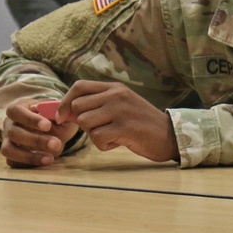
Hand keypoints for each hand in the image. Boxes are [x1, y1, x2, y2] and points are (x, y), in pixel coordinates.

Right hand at [1, 99, 80, 167]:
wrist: (54, 126)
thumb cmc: (54, 115)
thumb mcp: (59, 110)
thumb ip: (59, 111)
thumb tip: (59, 116)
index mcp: (19, 108)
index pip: (16, 111)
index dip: (30, 119)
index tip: (48, 126)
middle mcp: (9, 124)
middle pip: (13, 132)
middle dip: (35, 140)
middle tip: (56, 144)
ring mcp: (8, 140)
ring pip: (8, 149)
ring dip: (29, 156)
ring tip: (50, 159)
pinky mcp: (11, 154)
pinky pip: (11, 162)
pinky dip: (26, 164)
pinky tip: (43, 162)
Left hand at [64, 80, 178, 162]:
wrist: (170, 135)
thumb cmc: (141, 123)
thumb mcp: (122, 105)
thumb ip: (98, 104)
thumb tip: (65, 112)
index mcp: (115, 88)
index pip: (79, 86)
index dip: (65, 102)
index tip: (62, 117)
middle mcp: (117, 95)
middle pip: (78, 107)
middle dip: (83, 123)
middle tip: (101, 129)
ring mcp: (121, 110)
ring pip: (85, 123)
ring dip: (94, 135)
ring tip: (113, 135)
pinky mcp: (124, 128)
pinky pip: (97, 138)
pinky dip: (105, 145)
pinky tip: (120, 142)